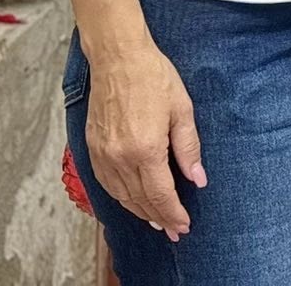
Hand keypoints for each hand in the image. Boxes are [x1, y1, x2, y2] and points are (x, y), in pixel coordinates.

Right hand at [85, 37, 204, 240]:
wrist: (118, 59)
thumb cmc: (154, 78)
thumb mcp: (182, 110)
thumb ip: (189, 148)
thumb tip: (198, 178)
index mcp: (145, 149)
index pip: (160, 194)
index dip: (173, 213)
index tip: (184, 225)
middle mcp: (120, 158)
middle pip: (140, 200)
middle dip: (159, 218)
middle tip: (174, 230)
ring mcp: (103, 155)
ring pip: (121, 196)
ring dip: (139, 212)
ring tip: (157, 220)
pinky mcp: (92, 149)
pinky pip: (107, 185)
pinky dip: (121, 198)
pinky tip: (132, 201)